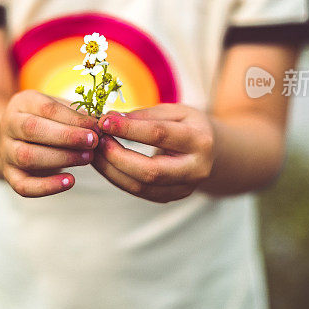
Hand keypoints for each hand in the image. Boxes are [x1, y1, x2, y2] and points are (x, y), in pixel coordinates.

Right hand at [0, 89, 99, 197]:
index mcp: (22, 103)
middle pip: (32, 129)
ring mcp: (6, 151)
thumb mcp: (60, 110)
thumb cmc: (47, 121)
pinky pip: (24, 185)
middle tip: (93, 142)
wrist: (19, 138)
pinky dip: (47, 186)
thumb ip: (77, 116)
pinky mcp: (9, 174)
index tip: (95, 127)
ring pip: (27, 156)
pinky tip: (70, 181)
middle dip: (66, 137)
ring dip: (61, 158)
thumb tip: (101, 125)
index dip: (72, 119)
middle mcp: (8, 125)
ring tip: (87, 158)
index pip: (46, 108)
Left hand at [91, 104, 215, 202]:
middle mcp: (196, 169)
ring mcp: (184, 188)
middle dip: (117, 157)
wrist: (213, 151)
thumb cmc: (189, 125)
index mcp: (199, 140)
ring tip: (95, 153)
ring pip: (141, 187)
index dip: (128, 128)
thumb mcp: (174, 111)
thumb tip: (110, 119)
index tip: (104, 121)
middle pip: (150, 171)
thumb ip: (144, 115)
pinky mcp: (171, 197)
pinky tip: (105, 164)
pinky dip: (118, 178)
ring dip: (112, 170)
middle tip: (98, 141)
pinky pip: (139, 193)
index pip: (159, 135)